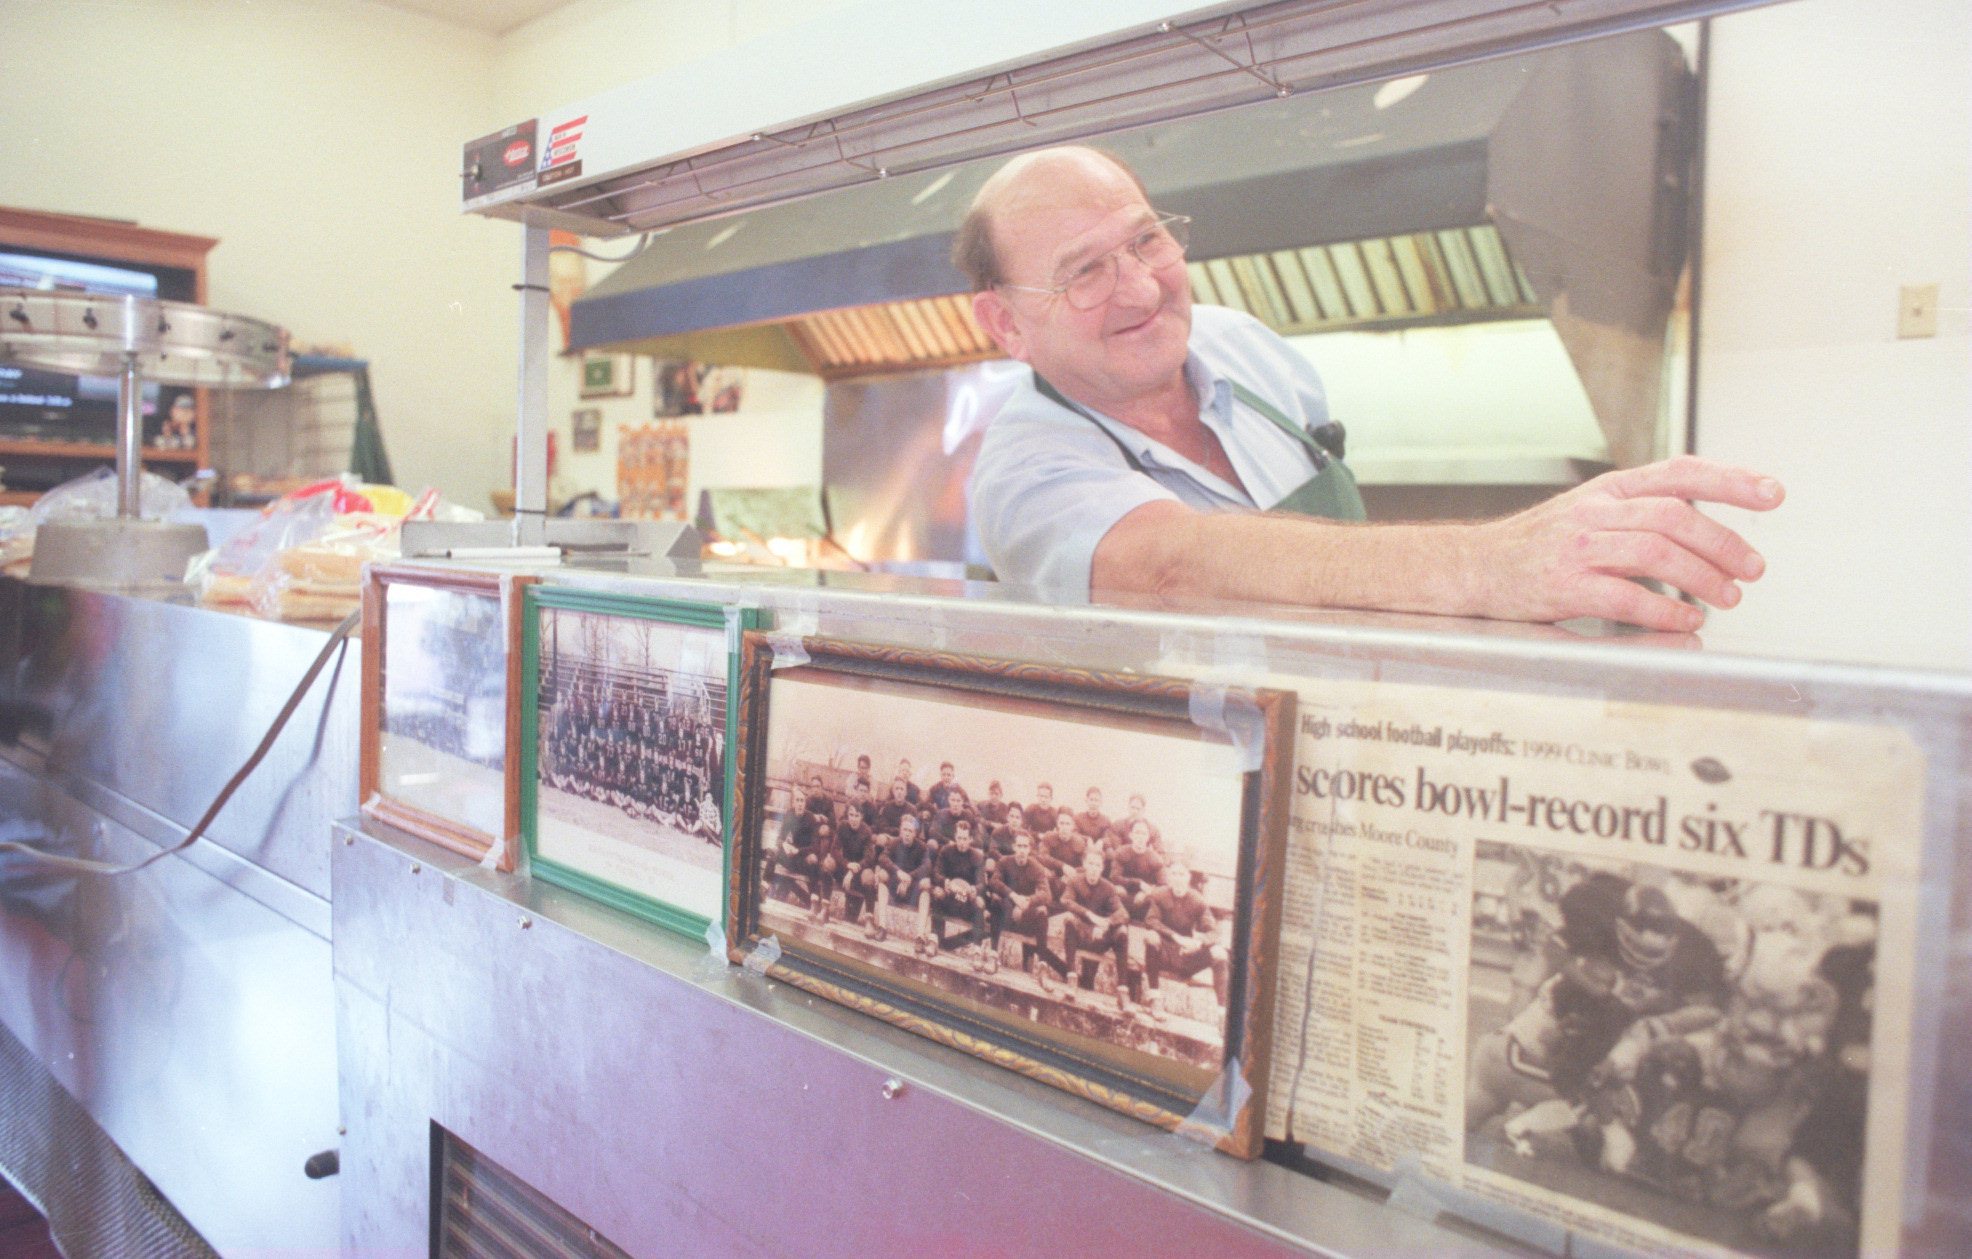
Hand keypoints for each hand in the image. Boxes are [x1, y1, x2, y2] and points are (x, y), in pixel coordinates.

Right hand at [1465, 457, 1782, 630]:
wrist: (1474, 567)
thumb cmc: (1540, 545)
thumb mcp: (1589, 510)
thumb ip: (1640, 511)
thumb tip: (1709, 529)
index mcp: (1607, 489)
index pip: (1679, 473)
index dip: (1731, 480)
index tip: (1773, 495)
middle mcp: (1594, 511)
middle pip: (1675, 516)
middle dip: (1724, 543)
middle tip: (1753, 569)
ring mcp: (1577, 548)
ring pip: (1656, 553)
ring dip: (1703, 577)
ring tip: (1728, 598)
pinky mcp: (1563, 587)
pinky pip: (1625, 599)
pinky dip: (1665, 612)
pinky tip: (1686, 620)